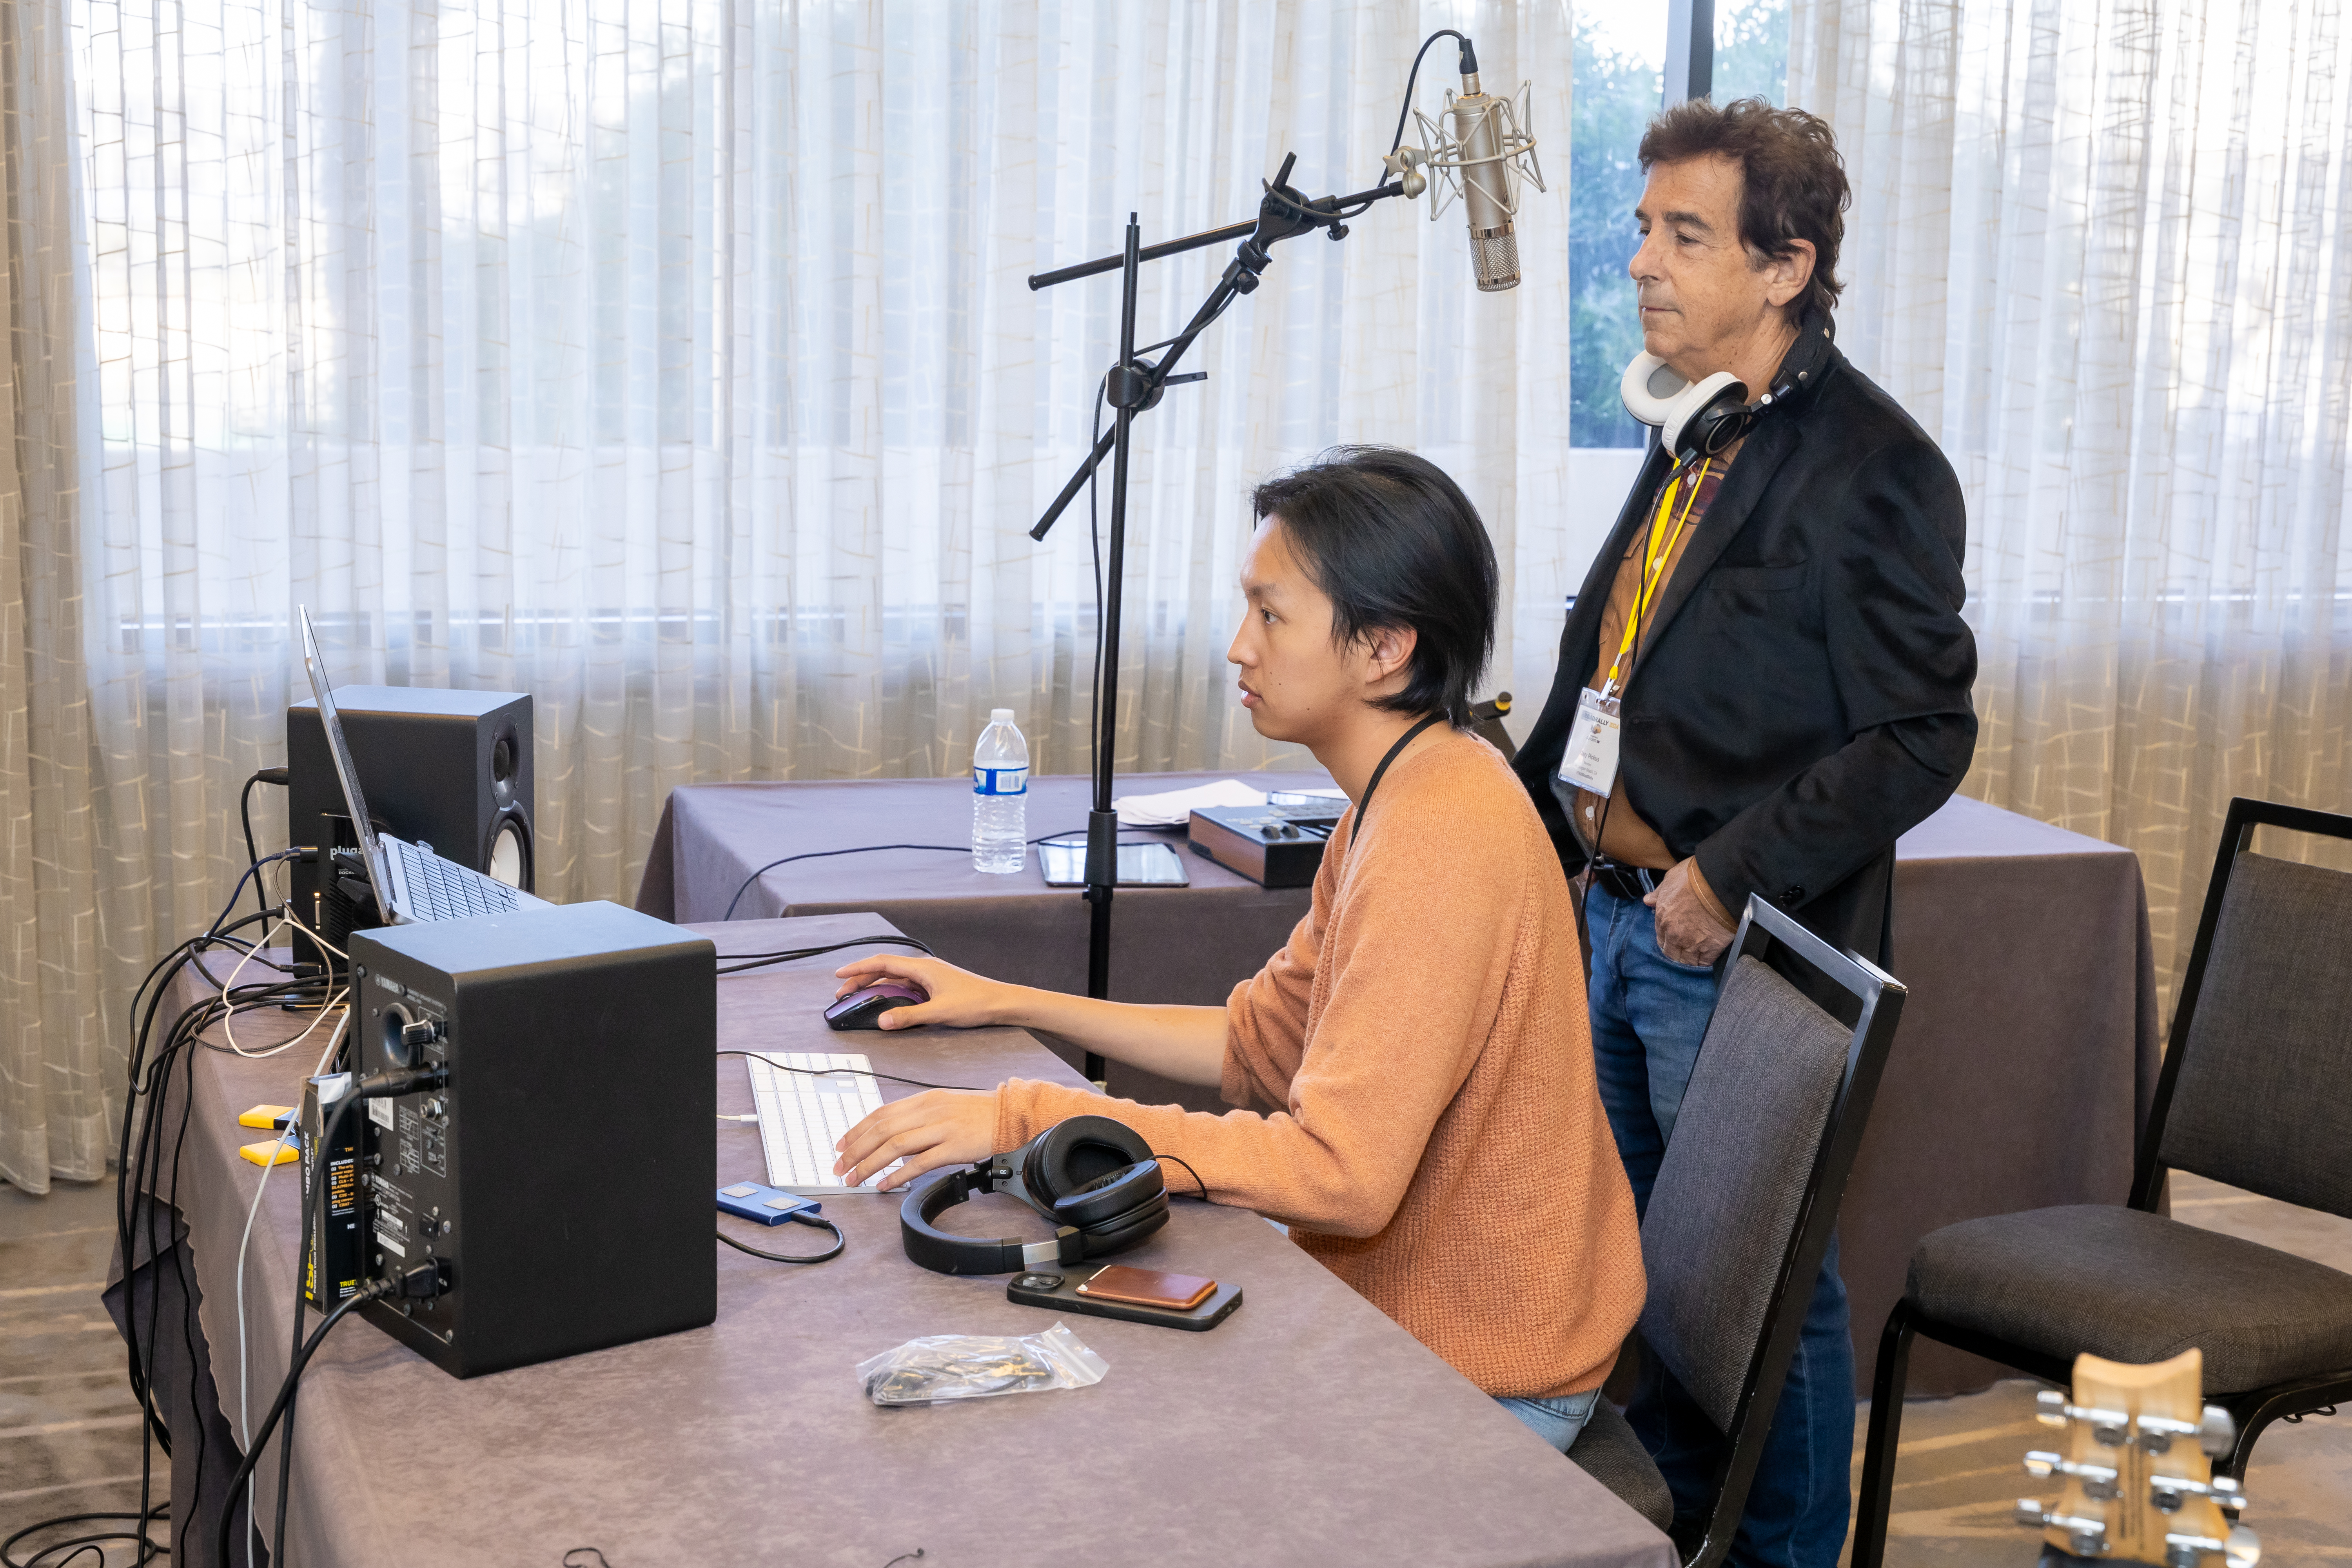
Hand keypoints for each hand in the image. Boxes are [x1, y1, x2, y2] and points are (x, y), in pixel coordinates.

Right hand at [832, 953, 1019, 1030]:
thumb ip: (908, 1016)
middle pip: (885, 970)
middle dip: (861, 979)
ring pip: (895, 978)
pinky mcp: (935, 986)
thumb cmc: (976, 1003)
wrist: (1002, 1002)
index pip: (882, 963)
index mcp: (922, 968)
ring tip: (858, 997)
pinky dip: (891, 992)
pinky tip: (885, 1002)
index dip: (858, 968)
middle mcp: (924, 968)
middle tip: (842, 993)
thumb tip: (882, 1021)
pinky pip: (906, 986)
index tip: (839, 974)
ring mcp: (930, 977)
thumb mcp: (939, 1012)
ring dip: (875, 986)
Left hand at [833, 1088, 1000, 1188]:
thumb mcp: (941, 1106)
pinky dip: (898, 1175)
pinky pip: (919, 1163)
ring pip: (895, 1146)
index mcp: (923, 1100)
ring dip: (870, 1164)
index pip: (880, 1114)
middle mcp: (928, 1111)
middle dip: (855, 1151)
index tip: (841, 1145)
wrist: (1008, 1114)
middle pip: (882, 1130)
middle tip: (840, 1167)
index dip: (856, 1130)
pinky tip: (885, 1185)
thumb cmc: (975, 1113)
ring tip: (855, 1178)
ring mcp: (941, 1128)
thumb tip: (888, 1136)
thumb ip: (915, 1118)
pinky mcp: (953, 1147)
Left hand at [1644, 858, 1734, 967]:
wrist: (1720, 882)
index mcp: (1663, 918)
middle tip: (1684, 948)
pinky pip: (1705, 962)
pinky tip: (1707, 956)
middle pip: (1671, 953)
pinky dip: (1705, 961)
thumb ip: (1659, 893)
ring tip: (1695, 955)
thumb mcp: (1671, 879)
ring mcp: (1693, 943)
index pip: (1660, 937)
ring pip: (1686, 961)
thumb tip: (1648, 901)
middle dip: (1676, 952)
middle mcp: (1675, 934)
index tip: (1672, 937)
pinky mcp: (1712, 948)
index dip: (1666, 938)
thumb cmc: (1694, 876)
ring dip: (1689, 959)